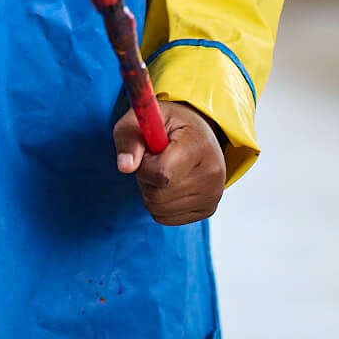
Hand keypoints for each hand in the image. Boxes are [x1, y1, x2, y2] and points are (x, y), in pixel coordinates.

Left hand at [113, 101, 226, 225]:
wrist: (197, 132)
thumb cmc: (169, 125)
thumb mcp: (145, 119)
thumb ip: (130, 139)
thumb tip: (125, 167)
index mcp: (198, 144)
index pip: (162, 174)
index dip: (144, 167)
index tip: (147, 153)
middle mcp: (212, 172)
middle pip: (158, 196)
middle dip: (146, 179)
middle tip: (154, 160)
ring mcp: (213, 194)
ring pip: (159, 210)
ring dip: (151, 192)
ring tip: (163, 170)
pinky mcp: (208, 209)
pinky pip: (166, 218)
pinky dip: (159, 204)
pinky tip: (169, 184)